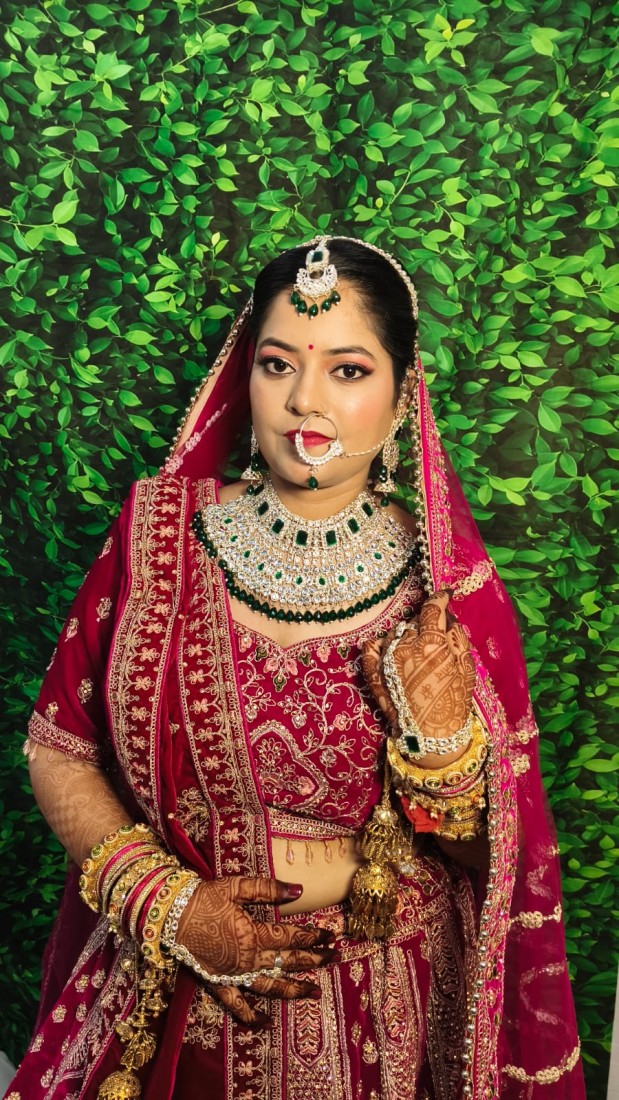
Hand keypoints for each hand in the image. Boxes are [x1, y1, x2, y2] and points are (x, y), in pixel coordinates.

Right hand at [176, 876, 336, 1026]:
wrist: (168, 915)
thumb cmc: (203, 897)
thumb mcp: (236, 886)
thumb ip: (268, 889)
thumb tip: (299, 890)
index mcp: (252, 935)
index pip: (291, 938)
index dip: (313, 936)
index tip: (332, 935)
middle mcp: (246, 959)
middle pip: (287, 962)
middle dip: (314, 960)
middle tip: (336, 957)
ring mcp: (233, 975)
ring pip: (269, 986)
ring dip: (294, 990)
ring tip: (315, 992)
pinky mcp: (217, 983)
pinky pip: (235, 1004)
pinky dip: (249, 1015)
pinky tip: (264, 1022)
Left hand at [362, 590, 475, 756]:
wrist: (431, 737)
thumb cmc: (454, 702)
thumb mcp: (465, 667)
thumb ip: (457, 636)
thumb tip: (448, 616)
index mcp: (431, 643)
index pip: (432, 608)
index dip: (440, 598)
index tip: (445, 596)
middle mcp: (405, 645)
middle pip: (414, 621)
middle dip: (425, 626)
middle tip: (435, 640)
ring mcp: (385, 658)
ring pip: (396, 633)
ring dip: (407, 637)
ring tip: (417, 654)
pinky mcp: (373, 671)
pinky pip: (372, 646)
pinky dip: (381, 644)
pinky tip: (391, 651)